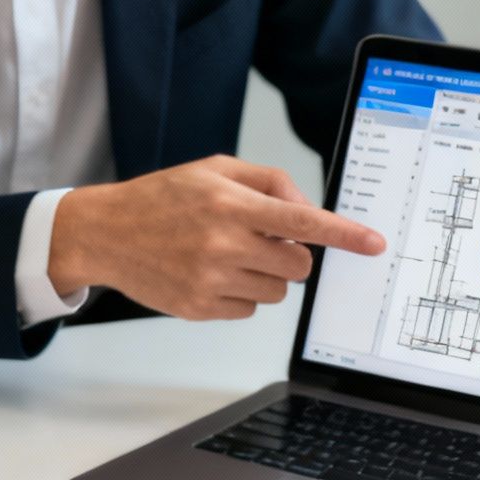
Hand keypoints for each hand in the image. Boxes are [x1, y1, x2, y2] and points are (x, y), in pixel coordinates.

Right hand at [48, 155, 386, 319]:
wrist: (106, 233)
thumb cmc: (162, 198)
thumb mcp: (215, 170)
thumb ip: (268, 183)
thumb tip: (306, 210)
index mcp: (230, 204)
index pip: (303, 222)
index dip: (344, 235)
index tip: (374, 244)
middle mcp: (223, 244)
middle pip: (298, 265)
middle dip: (290, 254)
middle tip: (261, 240)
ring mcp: (211, 280)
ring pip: (277, 291)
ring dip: (264, 275)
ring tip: (225, 255)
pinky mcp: (200, 309)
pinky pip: (250, 309)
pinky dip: (240, 294)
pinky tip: (209, 274)